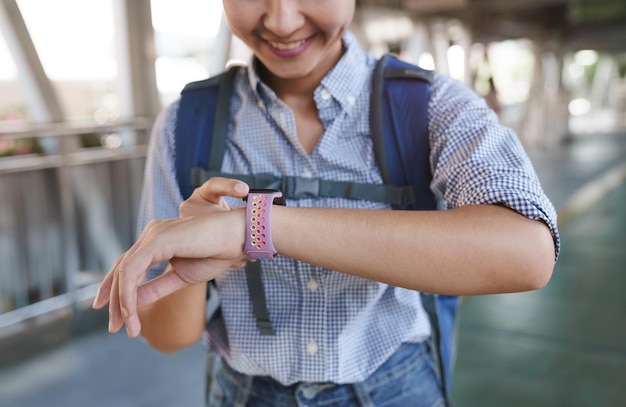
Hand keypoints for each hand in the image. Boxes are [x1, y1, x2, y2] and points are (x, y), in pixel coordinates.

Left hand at [92, 178, 248, 337]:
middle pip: (121, 268)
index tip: (114, 314)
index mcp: (157, 240)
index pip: (128, 264)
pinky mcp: (156, 241)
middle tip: (113, 328)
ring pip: (124, 272)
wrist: (237, 237)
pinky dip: (128, 294)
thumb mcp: (181, 277)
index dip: (114, 288)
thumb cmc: (217, 253)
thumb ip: (157, 287)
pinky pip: (132, 271)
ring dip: (122, 303)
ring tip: (128, 328)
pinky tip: (131, 313)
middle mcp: (151, 234)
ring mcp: (152, 235)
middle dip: (113, 299)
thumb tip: (134, 303)